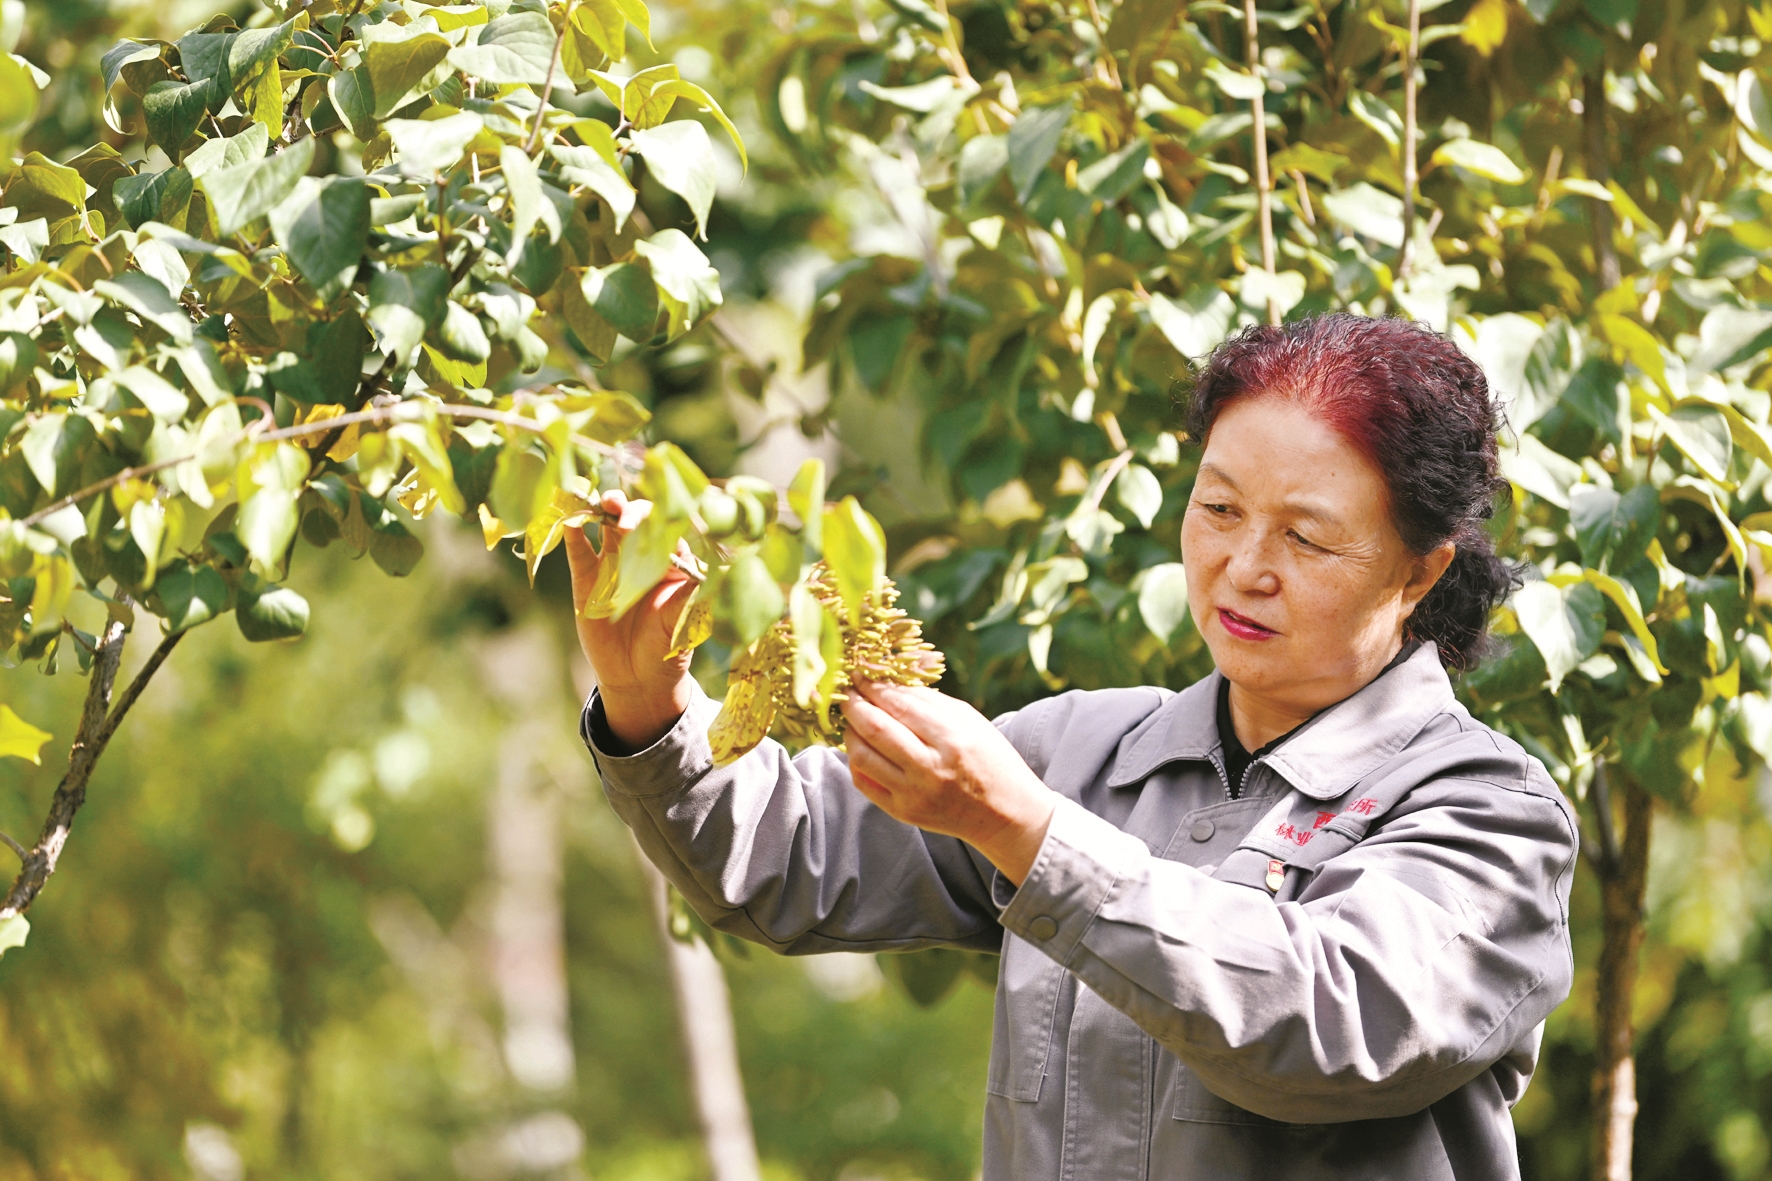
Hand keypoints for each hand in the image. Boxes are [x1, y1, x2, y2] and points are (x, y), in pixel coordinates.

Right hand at [564, 490, 696, 751]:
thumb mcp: (683, 625)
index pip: (669, 530)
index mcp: (673, 562)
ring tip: (605, 503)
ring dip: (607, 510)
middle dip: (634, 511)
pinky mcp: (587, 579)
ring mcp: (613, 564)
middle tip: (625, 516)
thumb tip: (710, 576)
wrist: (637, 678)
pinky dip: (575, 535)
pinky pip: (580, 552)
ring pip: (609, 527)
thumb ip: (690, 598)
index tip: (655, 524)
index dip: (662, 521)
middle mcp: (643, 555)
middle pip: (638, 520)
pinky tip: (572, 522)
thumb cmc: (667, 649)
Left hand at [841, 681, 1056, 884]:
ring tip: (852, 718)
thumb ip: (928, 699)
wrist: (1004, 813)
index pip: (899, 704)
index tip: (859, 673)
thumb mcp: (969, 720)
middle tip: (846, 691)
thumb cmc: (989, 758)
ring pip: (861, 756)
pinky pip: (863, 782)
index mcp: (952, 738)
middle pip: (874, 728)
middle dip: (853, 704)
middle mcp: (930, 768)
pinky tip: (861, 746)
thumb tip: (887, 681)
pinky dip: (855, 760)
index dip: (873, 686)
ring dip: (849, 731)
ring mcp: (914, 794)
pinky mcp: (903, 813)